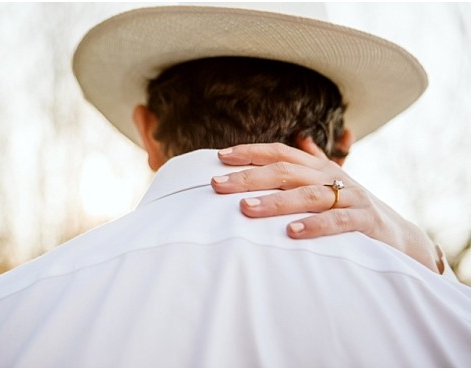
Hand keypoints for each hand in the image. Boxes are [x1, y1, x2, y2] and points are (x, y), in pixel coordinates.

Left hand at [210, 140, 442, 273]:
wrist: (400, 236)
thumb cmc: (352, 209)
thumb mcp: (331, 184)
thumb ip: (313, 162)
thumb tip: (300, 138)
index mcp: (319, 168)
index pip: (280, 153)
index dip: (250, 152)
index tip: (220, 157)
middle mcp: (332, 178)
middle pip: (286, 171)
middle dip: (249, 177)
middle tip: (218, 184)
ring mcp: (351, 197)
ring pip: (308, 195)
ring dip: (275, 202)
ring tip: (246, 208)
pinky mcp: (365, 221)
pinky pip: (337, 221)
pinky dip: (314, 226)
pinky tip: (291, 232)